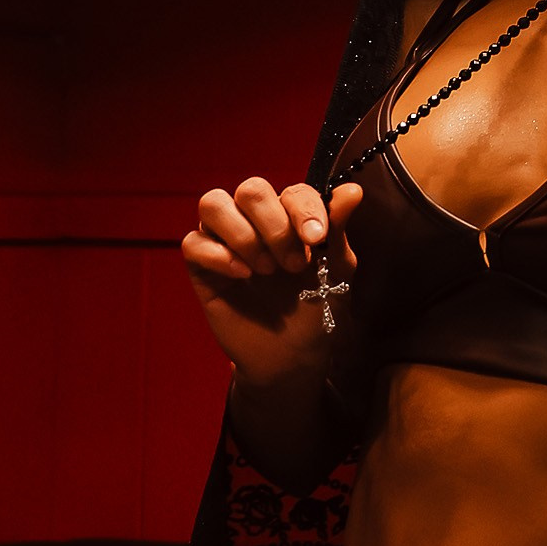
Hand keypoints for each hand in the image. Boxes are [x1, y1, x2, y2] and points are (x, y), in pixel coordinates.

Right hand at [181, 177, 361, 381]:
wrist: (293, 355)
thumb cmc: (317, 308)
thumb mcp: (336, 270)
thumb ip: (338, 229)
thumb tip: (352, 191)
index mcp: (290, 214)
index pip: (292, 191)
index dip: (303, 209)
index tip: (316, 239)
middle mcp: (255, 220)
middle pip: (251, 189)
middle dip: (274, 225)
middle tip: (294, 264)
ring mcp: (226, 240)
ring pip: (213, 204)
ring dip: (243, 233)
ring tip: (265, 269)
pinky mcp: (202, 267)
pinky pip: (193, 242)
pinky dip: (217, 255)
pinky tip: (242, 276)